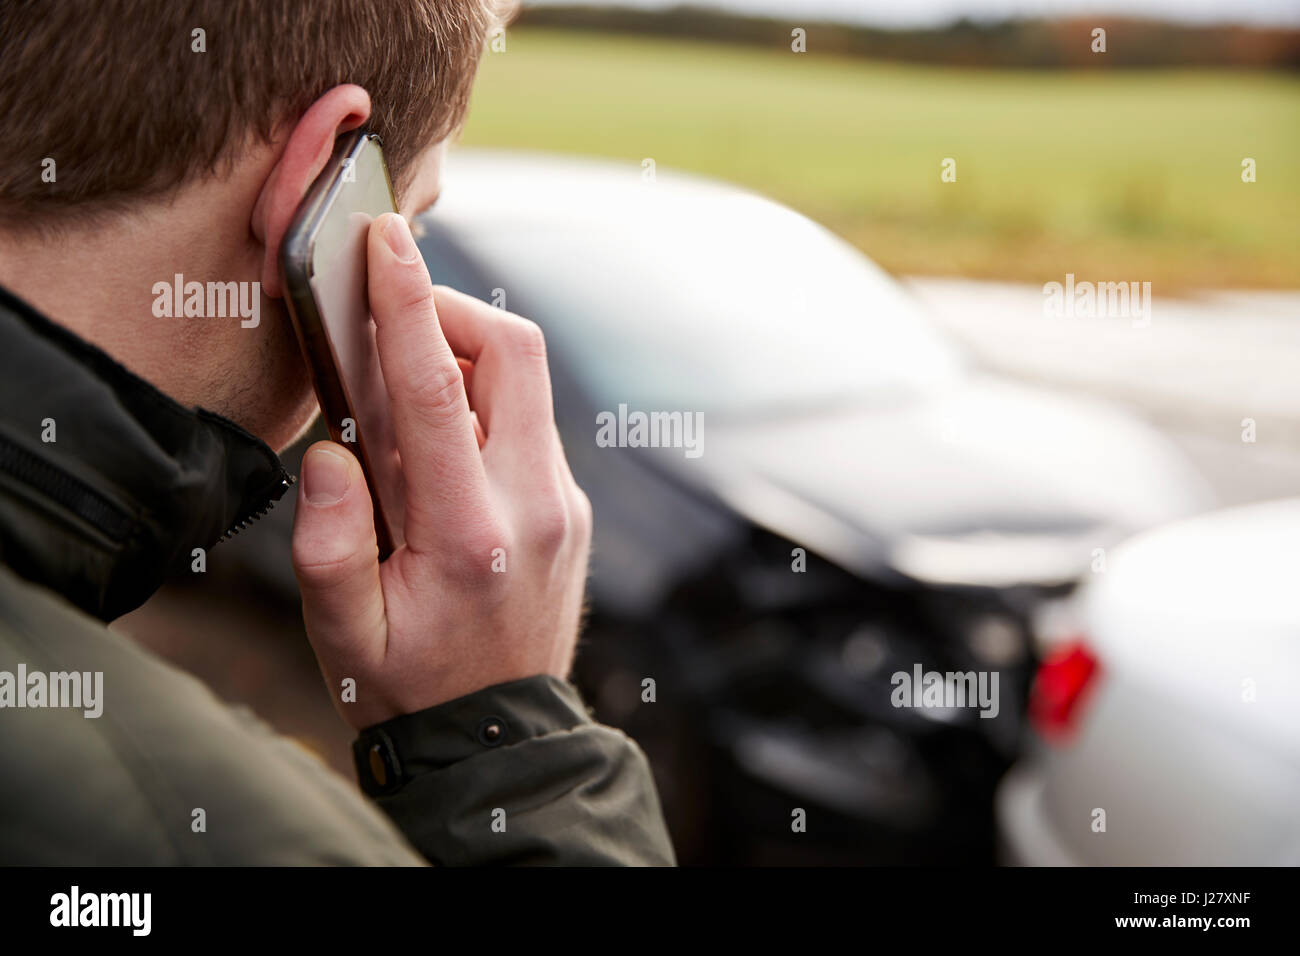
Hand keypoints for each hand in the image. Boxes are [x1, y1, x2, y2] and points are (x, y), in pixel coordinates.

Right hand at [290, 213, 591, 729]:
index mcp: (471, 533)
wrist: (498, 736)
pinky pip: (528, 422)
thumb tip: (333, 450)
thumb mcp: (343, 633)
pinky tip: (436, 446)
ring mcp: (563, 504)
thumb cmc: (407, 685)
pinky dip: (480, 404)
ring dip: (463, 360)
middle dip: (451, 310)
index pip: (436, 387)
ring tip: (400, 398)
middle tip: (390, 321)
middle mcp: (534, 506)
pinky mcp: (569, 507)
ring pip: (526, 383)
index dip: (406, 301)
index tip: (385, 238)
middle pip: (514, 353)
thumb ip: (328, 540)